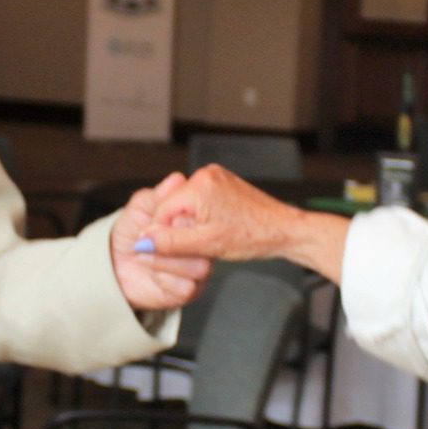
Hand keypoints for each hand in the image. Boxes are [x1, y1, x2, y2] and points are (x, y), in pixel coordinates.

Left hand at [110, 172, 211, 310]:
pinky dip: (164, 277)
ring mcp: (197, 272)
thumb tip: (178, 179)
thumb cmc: (129, 236)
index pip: (204, 219)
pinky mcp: (188, 292)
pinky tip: (150, 272)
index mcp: (193, 226)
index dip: (182, 218)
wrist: (112, 266)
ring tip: (143, 253)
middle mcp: (201, 248)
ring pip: (198, 267)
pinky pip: (187, 286)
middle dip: (173, 240)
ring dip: (165, 259)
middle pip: (206, 245)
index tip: (158, 219)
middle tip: (147, 237)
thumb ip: (159, 196)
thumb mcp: (140, 209)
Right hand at [139, 165, 299, 262]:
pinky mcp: (224, 184)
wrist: (285, 230)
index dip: (159, 235)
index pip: (162, 210)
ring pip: (185, 205)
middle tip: (187, 249)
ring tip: (204, 241)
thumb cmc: (253, 236)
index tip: (161, 253)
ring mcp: (216, 178)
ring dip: (188, 225)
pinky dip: (200, 218)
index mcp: (199, 185)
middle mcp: (206, 175)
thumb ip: (171, 243)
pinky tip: (213, 231)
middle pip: (172, 206)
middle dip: (175, 228)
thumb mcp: (206, 244)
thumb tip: (142, 244)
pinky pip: (200, 202)